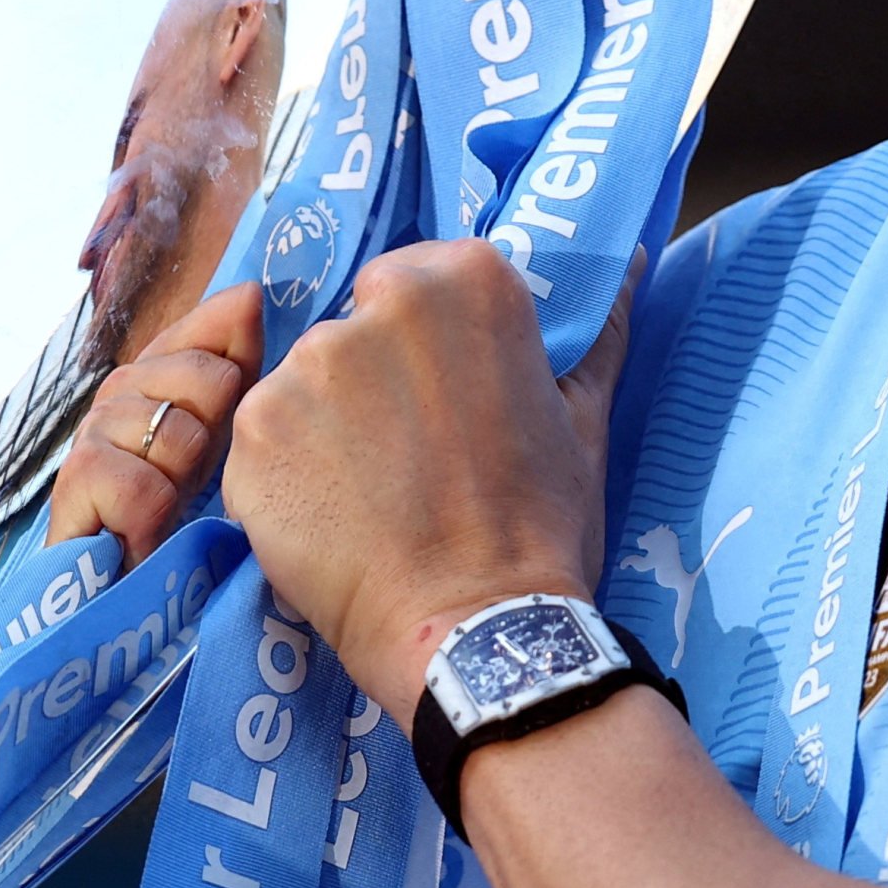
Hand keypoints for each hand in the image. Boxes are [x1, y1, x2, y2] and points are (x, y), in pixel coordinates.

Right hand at [45, 282, 258, 562]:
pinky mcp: (72, 483)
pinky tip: (143, 532)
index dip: (238, 376)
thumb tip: (252, 291)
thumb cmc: (184, 514)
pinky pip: (144, 488)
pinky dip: (154, 519)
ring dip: (186, 485)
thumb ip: (238, 359)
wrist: (129, 592)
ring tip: (171, 509)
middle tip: (197, 480)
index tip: (230, 424)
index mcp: (157, 371)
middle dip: (217, 439)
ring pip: (179, 436)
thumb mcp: (225, 433)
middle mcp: (117, 391)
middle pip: (208, 378)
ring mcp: (90, 434)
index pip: (211, 330)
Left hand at [223, 241, 627, 719]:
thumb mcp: (584, 419)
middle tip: (408, 460)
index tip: (440, 402)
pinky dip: (286, 477)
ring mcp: (306, 367)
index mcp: (464, 280)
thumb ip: (598, 329)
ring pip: (303, 385)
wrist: (474, 630)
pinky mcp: (253, 431)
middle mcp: (376, 304)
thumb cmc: (541, 526)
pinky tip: (328, 522)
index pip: (410, 283)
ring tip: (368, 498)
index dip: (420, 349)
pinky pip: (264, 441)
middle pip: (352, 330)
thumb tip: (634, 257)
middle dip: (369, 384)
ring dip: (323, 432)